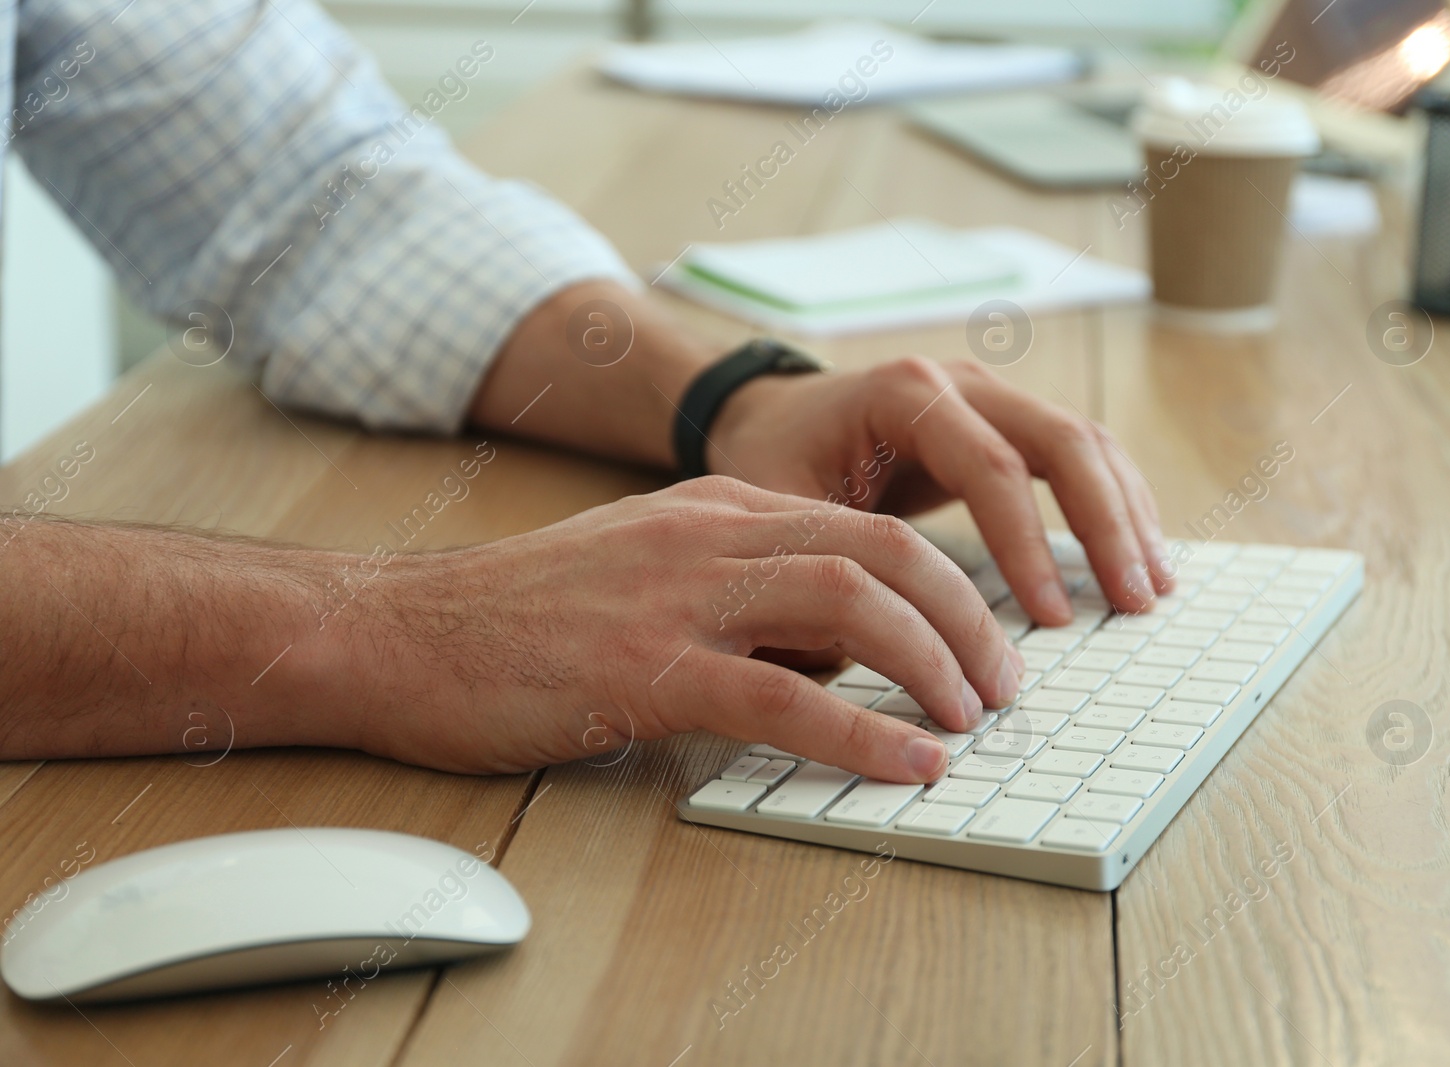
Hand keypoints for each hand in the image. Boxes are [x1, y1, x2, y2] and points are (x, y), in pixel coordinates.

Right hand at [364, 477, 1023, 781]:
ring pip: (853, 607)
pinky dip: (862, 735)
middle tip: (1005, 684)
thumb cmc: (517, 616)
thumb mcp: (644, 567)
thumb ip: (736, 585)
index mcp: (718, 510)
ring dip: (936, 666)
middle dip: (969, 619)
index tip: (986, 638)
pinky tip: (907, 764)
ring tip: (972, 721)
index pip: (866, 528)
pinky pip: (783, 700)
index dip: (948, 583)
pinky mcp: (645, 671)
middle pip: (884, 555)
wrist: (397, 631)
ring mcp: (679, 599)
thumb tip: (830, 650)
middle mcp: (712, 538)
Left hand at [706, 357, 1172, 621]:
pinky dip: (1116, 505)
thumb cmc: (773, 461)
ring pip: (1085, 443)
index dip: (1026, 543)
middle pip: (1061, 440)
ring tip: (1153, 589)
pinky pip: (1080, 456)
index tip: (1049, 617)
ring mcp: (991, 397)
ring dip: (1127, 515)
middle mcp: (959, 384)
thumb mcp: (779, 506)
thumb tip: (857, 657)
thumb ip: (823, 562)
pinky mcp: (1007, 424)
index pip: (990, 465)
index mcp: (905, 394)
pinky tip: (1138, 558)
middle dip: (1104, 525)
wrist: (772, 416)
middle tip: (1132, 602)